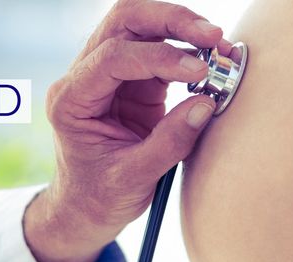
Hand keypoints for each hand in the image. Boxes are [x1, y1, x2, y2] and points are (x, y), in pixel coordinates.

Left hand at [23, 0, 224, 261]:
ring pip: (144, 27)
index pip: (114, 57)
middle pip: (125, 21)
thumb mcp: (134, 178)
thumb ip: (170, 142)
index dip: (159, 57)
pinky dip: (190, 50)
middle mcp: (86, 77)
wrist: (87, 209)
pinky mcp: (135, 81)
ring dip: (183, 29)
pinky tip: (214, 60)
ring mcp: (111, 75)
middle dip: (170, 20)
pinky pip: (162, 50)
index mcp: (72, 99)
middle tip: (212, 36)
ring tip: (221, 46)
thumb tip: (207, 104)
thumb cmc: (100, 197)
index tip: (200, 70)